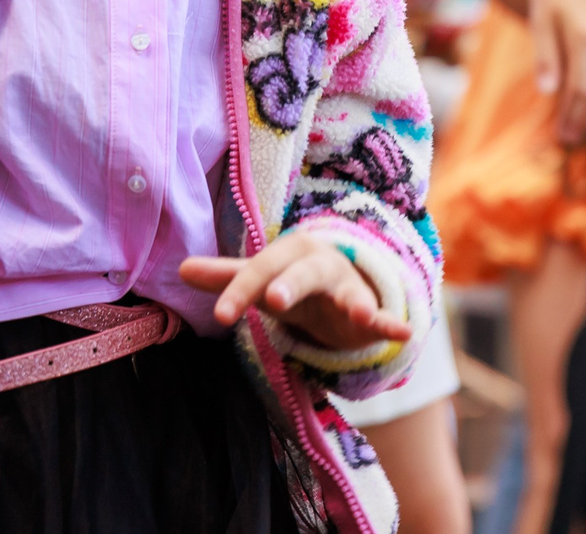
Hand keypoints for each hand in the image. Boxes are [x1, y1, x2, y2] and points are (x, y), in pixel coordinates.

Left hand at [181, 234, 411, 353]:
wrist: (342, 285)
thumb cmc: (291, 283)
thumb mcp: (259, 281)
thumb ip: (225, 276)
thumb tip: (180, 269)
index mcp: (287, 254)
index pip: (259, 271)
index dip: (239, 291)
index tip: (220, 316)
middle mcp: (319, 264)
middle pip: (303, 272)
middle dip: (290, 284)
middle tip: (275, 300)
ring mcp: (348, 286)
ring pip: (348, 291)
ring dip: (354, 301)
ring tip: (359, 314)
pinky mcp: (369, 310)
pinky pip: (383, 316)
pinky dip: (392, 323)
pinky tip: (405, 332)